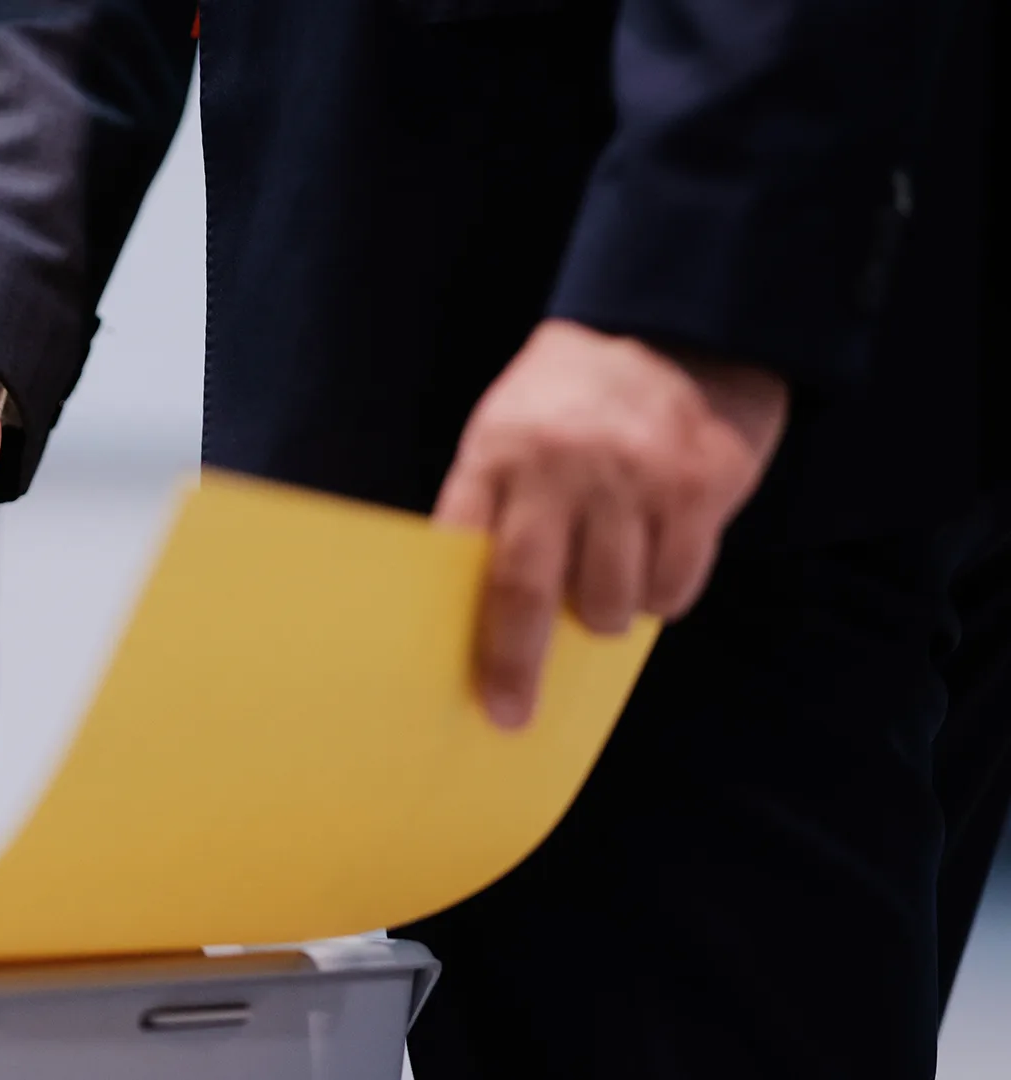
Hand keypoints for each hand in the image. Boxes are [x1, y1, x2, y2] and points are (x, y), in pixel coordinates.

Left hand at [433, 319, 788, 728]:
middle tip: (516, 711)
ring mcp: (635, 475)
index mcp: (500, 450)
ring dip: (605, 616)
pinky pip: (676, 583)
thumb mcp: (508, 431)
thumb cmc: (571, 398)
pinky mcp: (700, 484)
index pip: (472, 558)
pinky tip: (654, 562)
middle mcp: (563, 464)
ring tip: (603, 588)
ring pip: (612, 600)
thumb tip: (484, 615)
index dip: (474, 634)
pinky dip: (662, 595)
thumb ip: (495, 508)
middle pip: (530, 590)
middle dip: (519, 664)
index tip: (478, 693)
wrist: (673, 324)